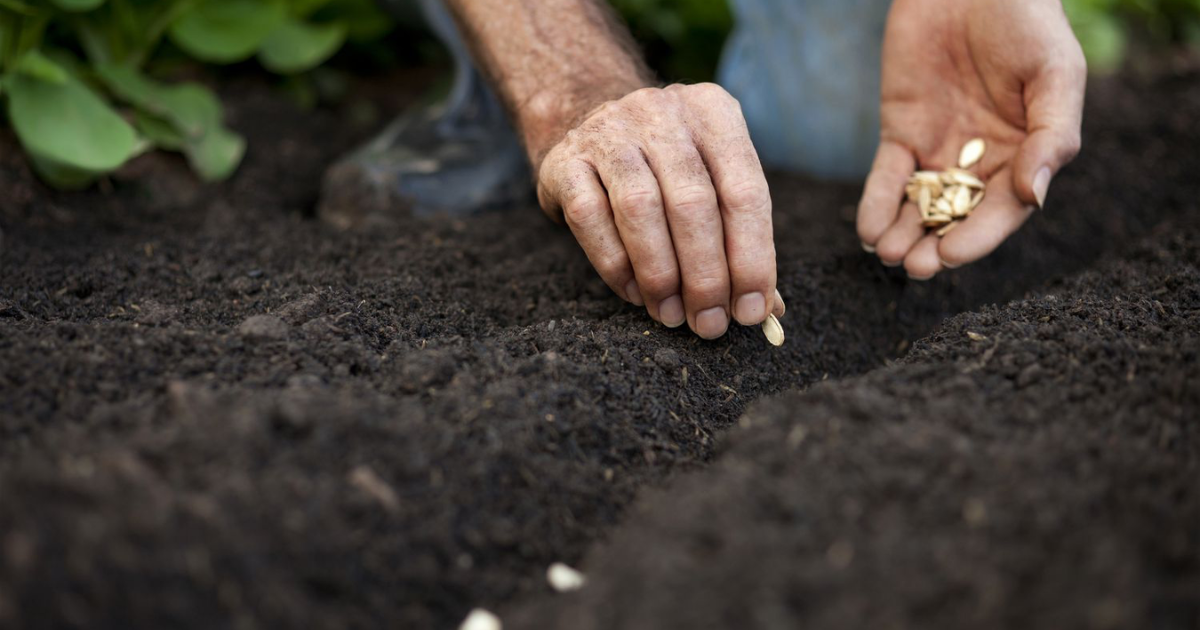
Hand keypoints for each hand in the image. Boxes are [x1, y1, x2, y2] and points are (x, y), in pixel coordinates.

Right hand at [537, 84, 782, 338]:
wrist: (584, 118)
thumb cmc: (665, 167)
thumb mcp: (711, 180)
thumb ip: (741, 238)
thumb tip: (767, 309)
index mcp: (713, 114)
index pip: (745, 191)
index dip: (752, 258)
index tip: (750, 311)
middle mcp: (662, 114)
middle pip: (692, 203)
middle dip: (705, 276)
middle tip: (709, 324)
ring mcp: (609, 132)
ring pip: (640, 209)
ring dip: (660, 275)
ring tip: (672, 315)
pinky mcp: (564, 160)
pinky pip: (590, 218)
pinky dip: (615, 265)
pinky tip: (634, 292)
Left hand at [857, 0, 1086, 278]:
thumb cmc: (1028, 22)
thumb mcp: (1054, 74)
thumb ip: (1052, 135)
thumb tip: (1035, 197)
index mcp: (1026, 156)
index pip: (1002, 211)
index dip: (977, 237)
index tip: (951, 255)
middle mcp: (982, 162)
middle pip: (957, 218)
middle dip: (935, 246)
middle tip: (914, 265)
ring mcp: (939, 150)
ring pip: (919, 206)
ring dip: (903, 234)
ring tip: (888, 254)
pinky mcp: (901, 132)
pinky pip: (888, 177)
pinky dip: (876, 204)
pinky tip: (868, 229)